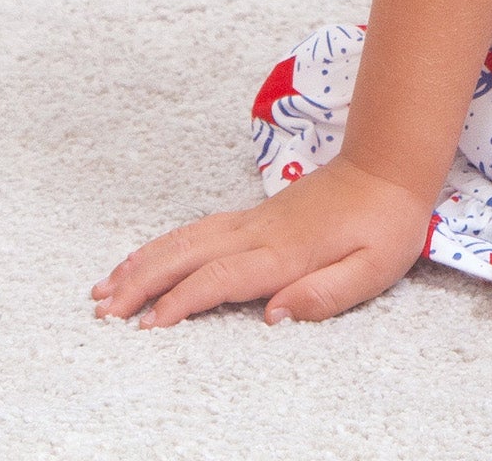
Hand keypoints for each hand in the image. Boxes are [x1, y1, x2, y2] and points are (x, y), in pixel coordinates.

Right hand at [90, 154, 434, 330]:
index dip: (182, 303)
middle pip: (189, 257)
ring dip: (143, 263)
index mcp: (285, 253)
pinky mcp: (255, 215)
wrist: (390, 163)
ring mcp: (254, 221)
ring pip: (187, 240)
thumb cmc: (387, 222)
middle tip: (102, 312)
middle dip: (142, 284)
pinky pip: (198, 230)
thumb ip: (326, 294)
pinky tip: (144, 258)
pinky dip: (163, 246)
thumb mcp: (374, 266)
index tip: (147, 327)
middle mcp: (260, 234)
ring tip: (103, 289)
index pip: (221, 278)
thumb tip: (273, 317)